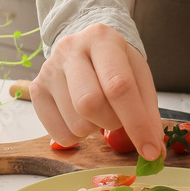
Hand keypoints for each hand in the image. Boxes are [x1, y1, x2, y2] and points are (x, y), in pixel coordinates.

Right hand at [30, 23, 164, 160]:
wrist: (85, 48)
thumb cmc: (116, 64)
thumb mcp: (139, 77)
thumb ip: (148, 112)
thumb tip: (153, 150)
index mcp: (102, 39)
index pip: (119, 86)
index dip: (137, 123)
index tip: (150, 151)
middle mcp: (70, 49)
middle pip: (90, 104)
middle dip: (111, 123)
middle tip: (117, 119)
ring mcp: (48, 70)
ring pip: (75, 124)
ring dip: (95, 130)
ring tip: (98, 113)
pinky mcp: (36, 90)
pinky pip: (59, 135)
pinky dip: (77, 137)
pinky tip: (81, 117)